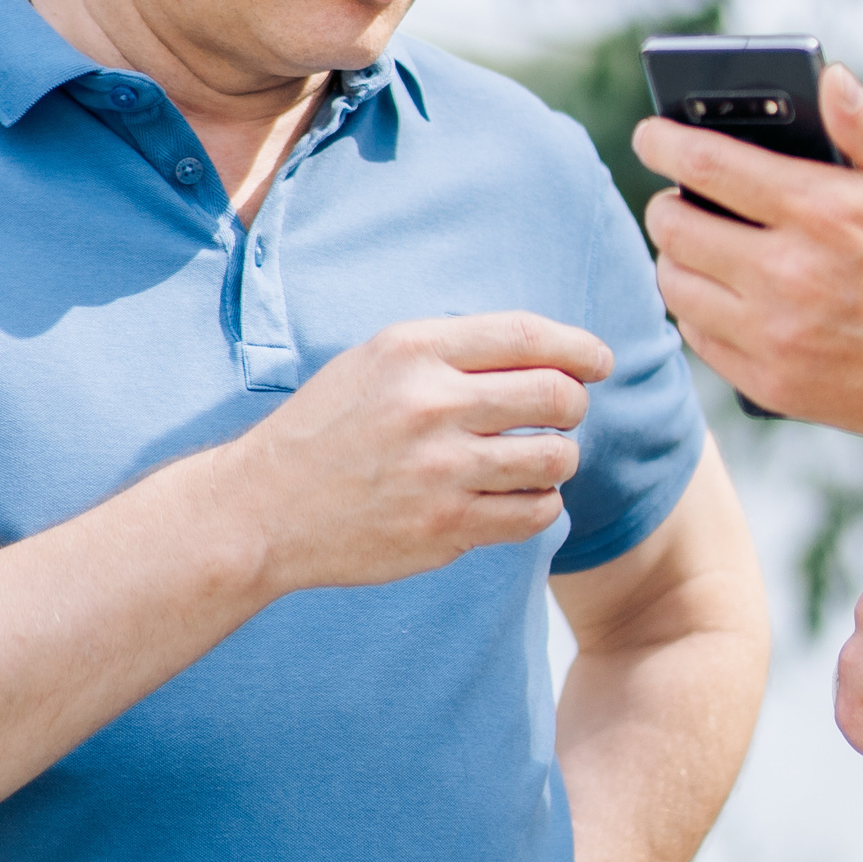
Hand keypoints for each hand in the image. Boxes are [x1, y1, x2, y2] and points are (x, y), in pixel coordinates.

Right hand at [234, 312, 611, 593]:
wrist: (263, 508)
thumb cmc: (327, 427)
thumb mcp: (377, 361)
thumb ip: (452, 350)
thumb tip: (546, 351)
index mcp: (414, 350)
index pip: (528, 335)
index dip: (579, 346)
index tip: (599, 361)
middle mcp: (431, 404)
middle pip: (557, 395)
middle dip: (575, 404)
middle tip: (564, 415)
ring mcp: (440, 470)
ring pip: (555, 458)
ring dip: (559, 459)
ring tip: (535, 460)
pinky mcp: (445, 527)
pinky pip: (535, 513)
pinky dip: (540, 504)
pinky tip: (516, 497)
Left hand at [631, 64, 862, 437]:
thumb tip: (828, 78)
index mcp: (826, 213)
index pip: (709, 164)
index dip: (665, 142)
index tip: (651, 133)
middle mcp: (789, 275)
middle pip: (674, 225)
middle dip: (671, 200)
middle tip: (686, 195)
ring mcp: (776, 335)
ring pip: (675, 283)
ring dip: (678, 257)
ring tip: (704, 244)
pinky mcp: (773, 384)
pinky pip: (698, 337)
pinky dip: (699, 309)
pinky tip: (727, 294)